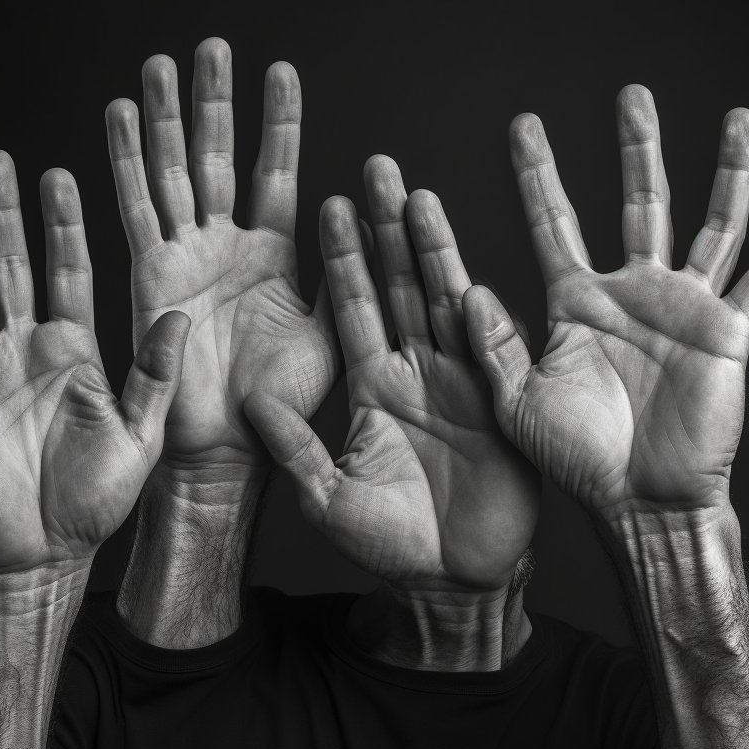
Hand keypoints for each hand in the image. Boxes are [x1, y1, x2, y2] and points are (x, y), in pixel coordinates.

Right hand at [0, 152, 188, 573]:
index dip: (64, 226)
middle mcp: (28, 349)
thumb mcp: (139, 434)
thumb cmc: (96, 499)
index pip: (70, 273)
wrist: (43, 552)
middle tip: (1, 158)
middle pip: (15, 266)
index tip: (63, 175)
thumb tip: (178, 315)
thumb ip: (154, 375)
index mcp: (76, 352)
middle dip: (8, 214)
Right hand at [105, 39, 337, 481]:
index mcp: (274, 256)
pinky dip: (124, 165)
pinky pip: (135, 211)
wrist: (232, 446)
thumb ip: (344, 280)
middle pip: (218, 158)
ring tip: (160, 65)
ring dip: (163, 119)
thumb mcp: (330, 336)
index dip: (278, 123)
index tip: (281, 70)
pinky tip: (117, 116)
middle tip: (212, 48)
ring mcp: (186, 258)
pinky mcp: (149, 276)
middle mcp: (226, 247)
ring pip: (172, 173)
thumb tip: (367, 223)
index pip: (276, 173)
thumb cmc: (283, 401)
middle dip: (214, 103)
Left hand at [245, 157, 539, 592]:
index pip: (353, 309)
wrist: (453, 578)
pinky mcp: (498, 406)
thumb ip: (295, 448)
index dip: (343, 259)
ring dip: (431, 251)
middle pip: (399, 288)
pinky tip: (465, 270)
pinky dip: (479, 315)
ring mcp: (460, 385)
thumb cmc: (389, 545)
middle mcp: (415, 374)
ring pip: (443, 304)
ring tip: (417, 194)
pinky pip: (489, 354)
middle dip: (388, 230)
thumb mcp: (328, 498)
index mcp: (372, 387)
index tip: (330, 205)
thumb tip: (251, 402)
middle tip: (376, 169)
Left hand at [464, 86, 748, 520]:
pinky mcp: (727, 332)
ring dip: (726, 172)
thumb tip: (469, 289)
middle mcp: (630, 294)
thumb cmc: (574, 458)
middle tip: (633, 94)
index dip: (538, 173)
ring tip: (738, 117)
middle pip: (637, 202)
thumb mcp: (517, 401)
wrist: (638, 498)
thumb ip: (494, 346)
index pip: (553, 221)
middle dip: (636, 149)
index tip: (523, 125)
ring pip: (708, 223)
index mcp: (575, 303)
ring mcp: (682, 308)